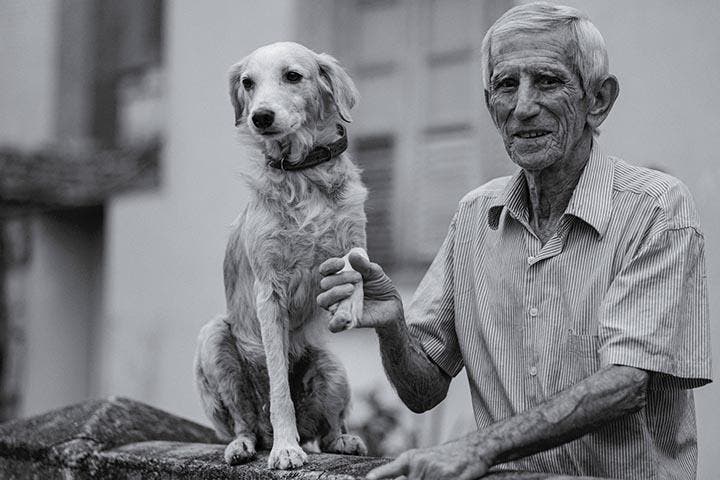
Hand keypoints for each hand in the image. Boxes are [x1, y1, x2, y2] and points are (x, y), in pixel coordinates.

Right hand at [317, 252, 402, 328]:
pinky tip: (346, 315)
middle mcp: (335, 292)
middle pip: (324, 284)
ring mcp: (338, 307)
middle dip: (339, 278)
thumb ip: (364, 265)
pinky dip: (335, 321)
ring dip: (334, 293)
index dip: (329, 266)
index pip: (325, 271)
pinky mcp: (344, 322)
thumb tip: (353, 254)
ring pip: (323, 300)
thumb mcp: (375, 273)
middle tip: (357, 278)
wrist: (391, 306)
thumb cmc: (380, 287)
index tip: (341, 263)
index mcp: (339, 278)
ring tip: (351, 290)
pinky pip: (332, 325)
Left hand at [366, 440, 491, 479]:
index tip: (369, 479)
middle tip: (427, 477)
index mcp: (411, 459)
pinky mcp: (450, 478)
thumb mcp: (423, 459)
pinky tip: (449, 478)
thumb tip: (391, 479)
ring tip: (441, 476)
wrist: (473, 448)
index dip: (381, 475)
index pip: (392, 470)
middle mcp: (420, 464)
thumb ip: (408, 472)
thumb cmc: (446, 457)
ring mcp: (435, 471)